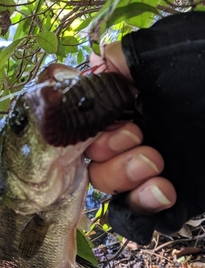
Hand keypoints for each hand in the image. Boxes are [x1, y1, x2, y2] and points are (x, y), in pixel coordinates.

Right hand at [86, 43, 176, 213]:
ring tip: (157, 167)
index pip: (91, 127)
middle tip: (142, 142)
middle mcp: (140, 137)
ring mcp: (156, 170)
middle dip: (111, 157)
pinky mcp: (175, 197)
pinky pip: (139, 215)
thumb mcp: (172, 52)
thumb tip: (98, 64)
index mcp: (135, 104)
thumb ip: (129, 56)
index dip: (94, 132)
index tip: (123, 124)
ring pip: (112, 189)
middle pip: (96, 162)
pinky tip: (165, 193)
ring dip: (124, 180)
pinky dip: (142, 209)